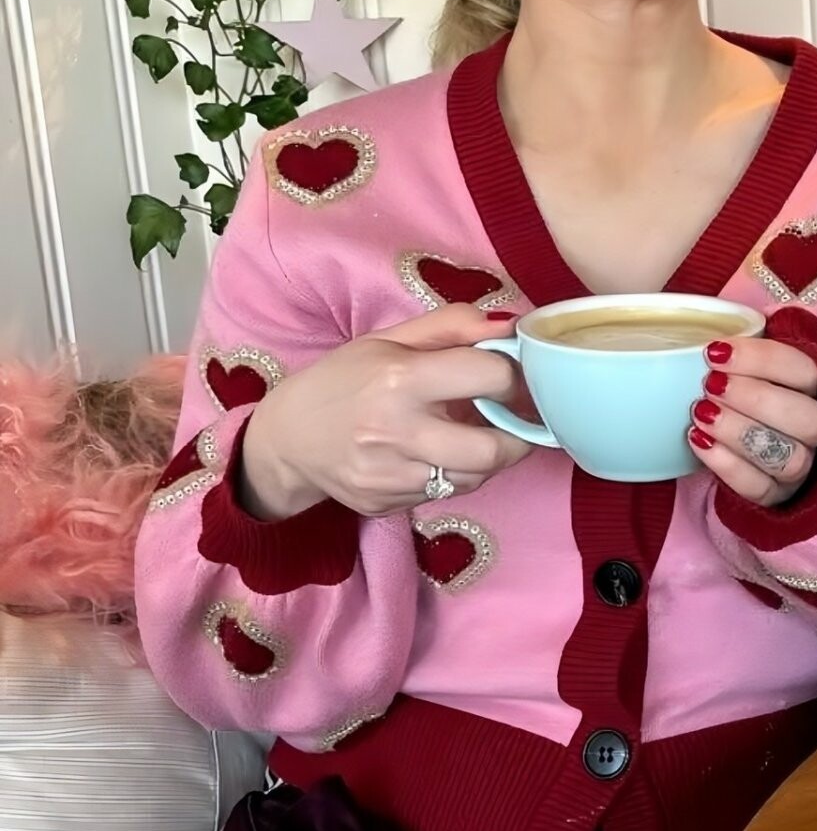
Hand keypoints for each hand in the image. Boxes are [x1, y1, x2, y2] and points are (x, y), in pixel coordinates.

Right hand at [240, 305, 531, 519]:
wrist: (286, 438)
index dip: (514, 376)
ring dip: (489, 457)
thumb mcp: (387, 340)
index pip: (490, 377)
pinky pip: (446, 493)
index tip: (514, 377)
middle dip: (517, 436)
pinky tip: (441, 454)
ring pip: (474, 478)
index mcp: (400, 379)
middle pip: (492, 450)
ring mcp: (391, 476)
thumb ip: (450, 327)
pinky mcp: (388, 503)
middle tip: (517, 421)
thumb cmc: (341, 381)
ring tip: (476, 435)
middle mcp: (397, 432)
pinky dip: (456, 474)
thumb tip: (507, 327)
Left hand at [686, 333, 816, 507]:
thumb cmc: (743, 395)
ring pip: (787, 457)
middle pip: (808, 418)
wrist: (743, 447)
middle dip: (755, 399)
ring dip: (740, 433)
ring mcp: (802, 466)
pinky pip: (759, 487)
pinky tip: (699, 441)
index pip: (804, 370)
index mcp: (815, 388)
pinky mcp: (778, 495)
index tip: (714, 352)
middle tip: (710, 385)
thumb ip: (738, 357)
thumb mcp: (746, 369)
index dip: (762, 359)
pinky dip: (727, 465)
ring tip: (701, 414)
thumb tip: (709, 345)